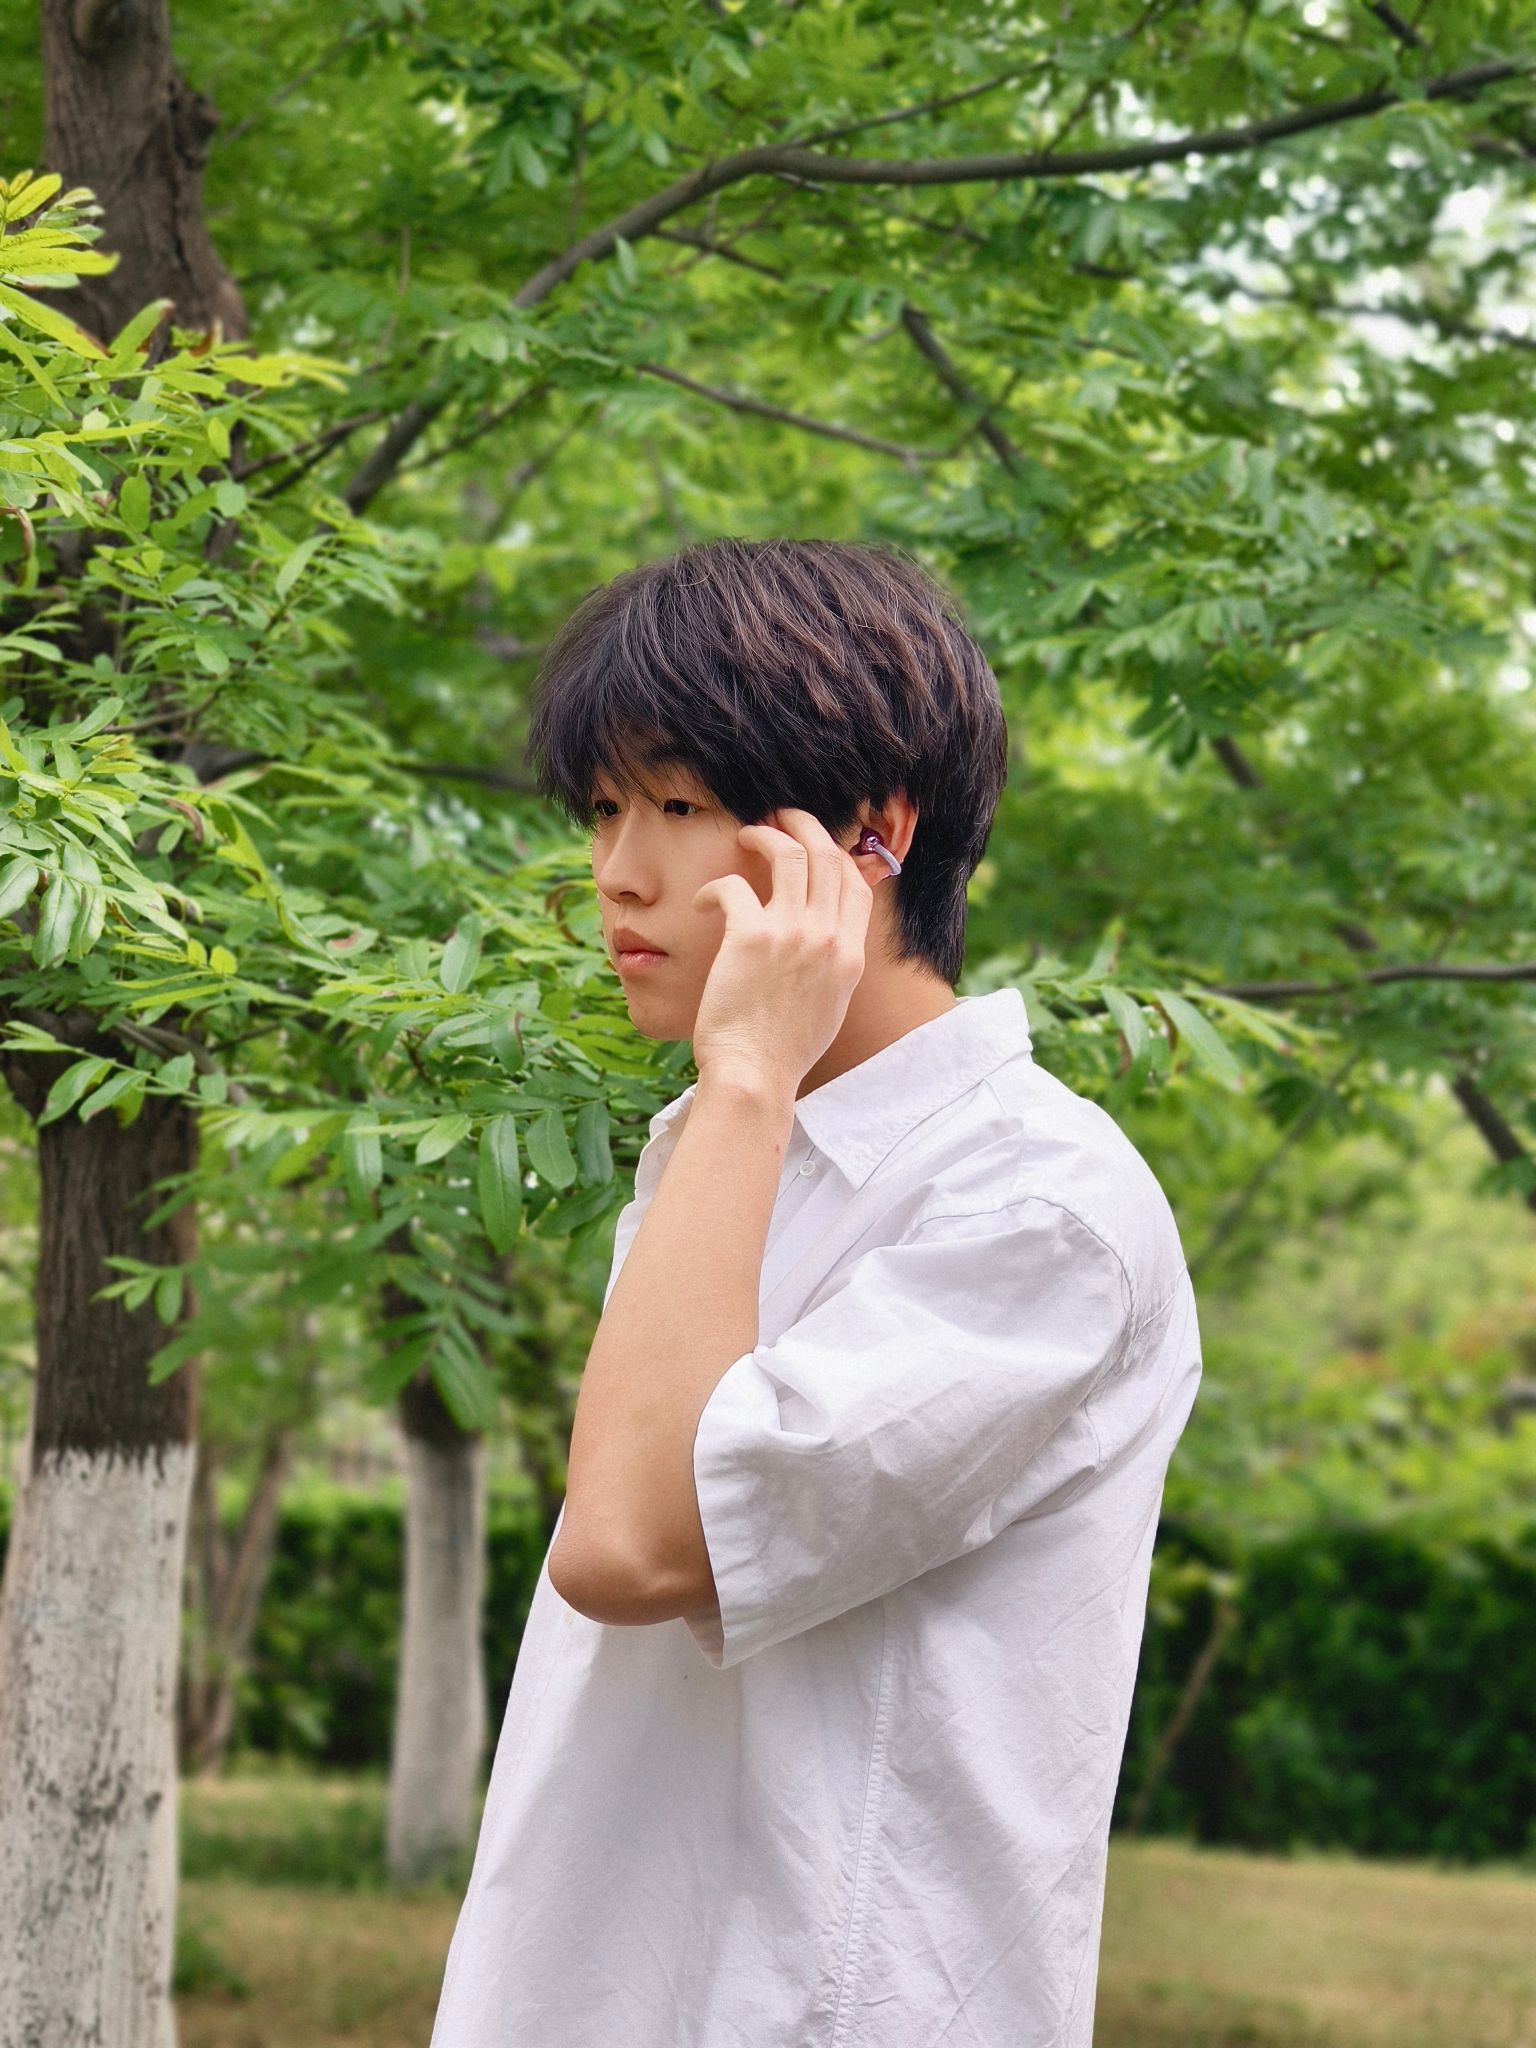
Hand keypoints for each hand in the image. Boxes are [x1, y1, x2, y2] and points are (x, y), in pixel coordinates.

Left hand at [690, 806, 876, 1093]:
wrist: (756, 1076)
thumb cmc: (783, 1051)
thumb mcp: (828, 1005)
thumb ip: (831, 967)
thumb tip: (820, 944)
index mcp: (850, 954)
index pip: (855, 882)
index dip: (835, 853)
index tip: (814, 846)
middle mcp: (828, 937)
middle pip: (826, 855)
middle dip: (803, 825)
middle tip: (779, 817)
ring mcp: (792, 934)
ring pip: (788, 854)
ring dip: (765, 835)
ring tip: (746, 834)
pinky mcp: (749, 937)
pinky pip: (734, 886)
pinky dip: (714, 888)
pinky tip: (703, 903)